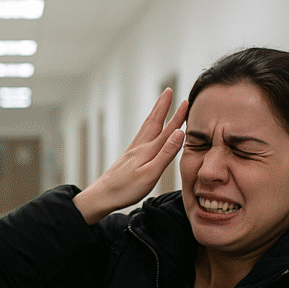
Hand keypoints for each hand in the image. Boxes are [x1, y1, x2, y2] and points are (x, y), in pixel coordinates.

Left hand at [73, 88, 187, 223]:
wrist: (101, 196)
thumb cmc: (126, 189)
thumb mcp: (150, 173)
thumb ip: (166, 153)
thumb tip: (179, 132)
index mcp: (148, 150)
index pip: (168, 129)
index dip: (178, 116)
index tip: (186, 101)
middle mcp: (140, 147)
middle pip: (153, 122)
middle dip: (162, 106)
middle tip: (168, 91)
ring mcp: (132, 151)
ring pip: (146, 127)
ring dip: (155, 114)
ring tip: (159, 105)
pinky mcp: (128, 158)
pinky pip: (141, 136)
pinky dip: (147, 127)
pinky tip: (146, 130)